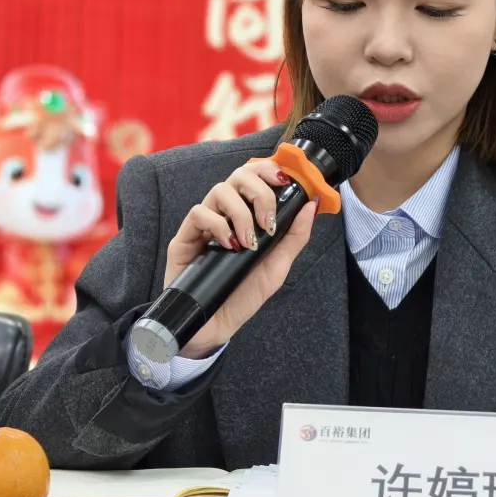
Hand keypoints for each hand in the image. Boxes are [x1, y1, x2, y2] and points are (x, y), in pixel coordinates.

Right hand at [164, 159, 316, 358]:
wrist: (216, 326)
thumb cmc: (244, 295)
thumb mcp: (277, 267)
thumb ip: (294, 236)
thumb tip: (311, 204)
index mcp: (247, 215)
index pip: (254, 176)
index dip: (268, 169)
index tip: (285, 181)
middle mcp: (225, 214)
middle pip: (238, 176)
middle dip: (258, 191)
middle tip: (266, 220)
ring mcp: (204, 224)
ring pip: (219, 190)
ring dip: (240, 213)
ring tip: (248, 242)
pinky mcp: (184, 238)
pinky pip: (198, 213)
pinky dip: (217, 224)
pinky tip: (229, 245)